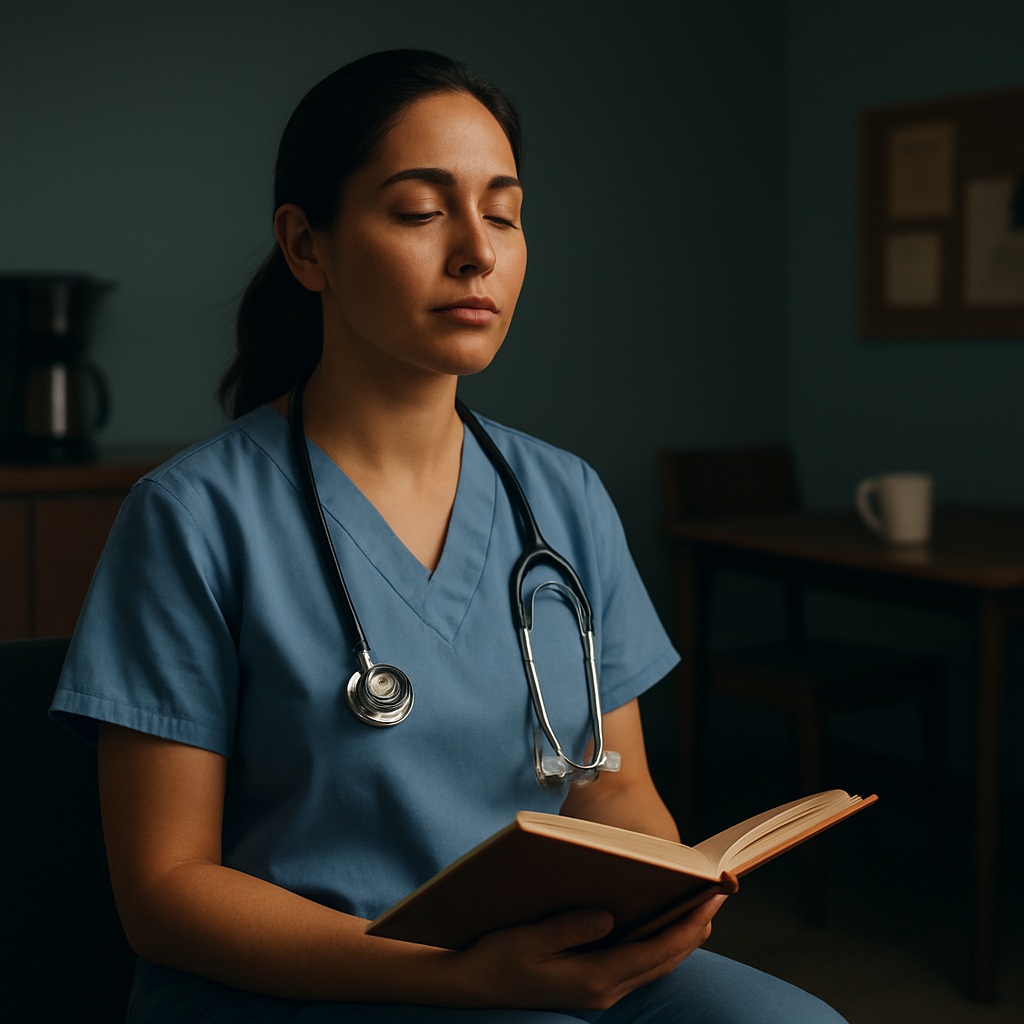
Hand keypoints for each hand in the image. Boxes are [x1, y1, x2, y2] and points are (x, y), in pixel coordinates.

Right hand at [451, 894, 726, 1010]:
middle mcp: (604, 991)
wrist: (473, 985)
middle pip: (663, 961)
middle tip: (717, 898)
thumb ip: (569, 927)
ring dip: (679, 940)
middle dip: (693, 930)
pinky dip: (658, 947)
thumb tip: (610, 916)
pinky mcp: (592, 988)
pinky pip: (638, 967)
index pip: (655, 952)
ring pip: (654, 967)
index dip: (687, 927)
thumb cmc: (497, 957)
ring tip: (699, 910)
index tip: (711, 901)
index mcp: (593, 979)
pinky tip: (661, 928)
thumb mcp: (529, 939)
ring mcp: (599, 993)